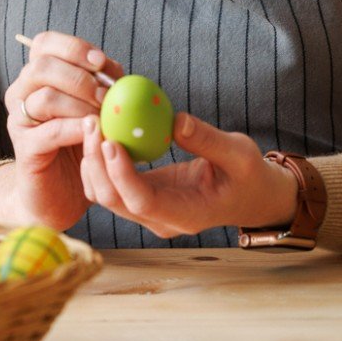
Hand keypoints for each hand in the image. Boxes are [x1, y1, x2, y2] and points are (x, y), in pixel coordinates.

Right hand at [0, 31, 119, 232]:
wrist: (60, 193)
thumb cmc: (79, 144)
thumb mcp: (93, 108)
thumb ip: (101, 86)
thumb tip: (117, 71)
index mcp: (36, 76)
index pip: (44, 43)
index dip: (73, 47)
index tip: (101, 62)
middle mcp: (21, 93)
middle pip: (43, 66)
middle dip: (80, 77)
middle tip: (106, 94)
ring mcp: (19, 121)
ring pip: (45, 97)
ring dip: (81, 103)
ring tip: (104, 117)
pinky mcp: (24, 149)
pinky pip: (50, 131)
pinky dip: (76, 128)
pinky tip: (94, 132)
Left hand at [77, 112, 296, 238]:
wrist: (248, 195)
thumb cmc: (248, 175)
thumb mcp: (240, 154)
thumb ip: (208, 140)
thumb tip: (175, 120)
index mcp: (188, 215)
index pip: (144, 202)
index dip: (122, 175)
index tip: (110, 141)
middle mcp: (162, 220)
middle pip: (115, 200)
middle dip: (97, 163)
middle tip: (92, 122)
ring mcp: (149, 213)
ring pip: (106, 195)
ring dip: (93, 162)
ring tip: (92, 123)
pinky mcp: (142, 198)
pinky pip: (111, 185)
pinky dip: (100, 162)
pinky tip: (101, 132)